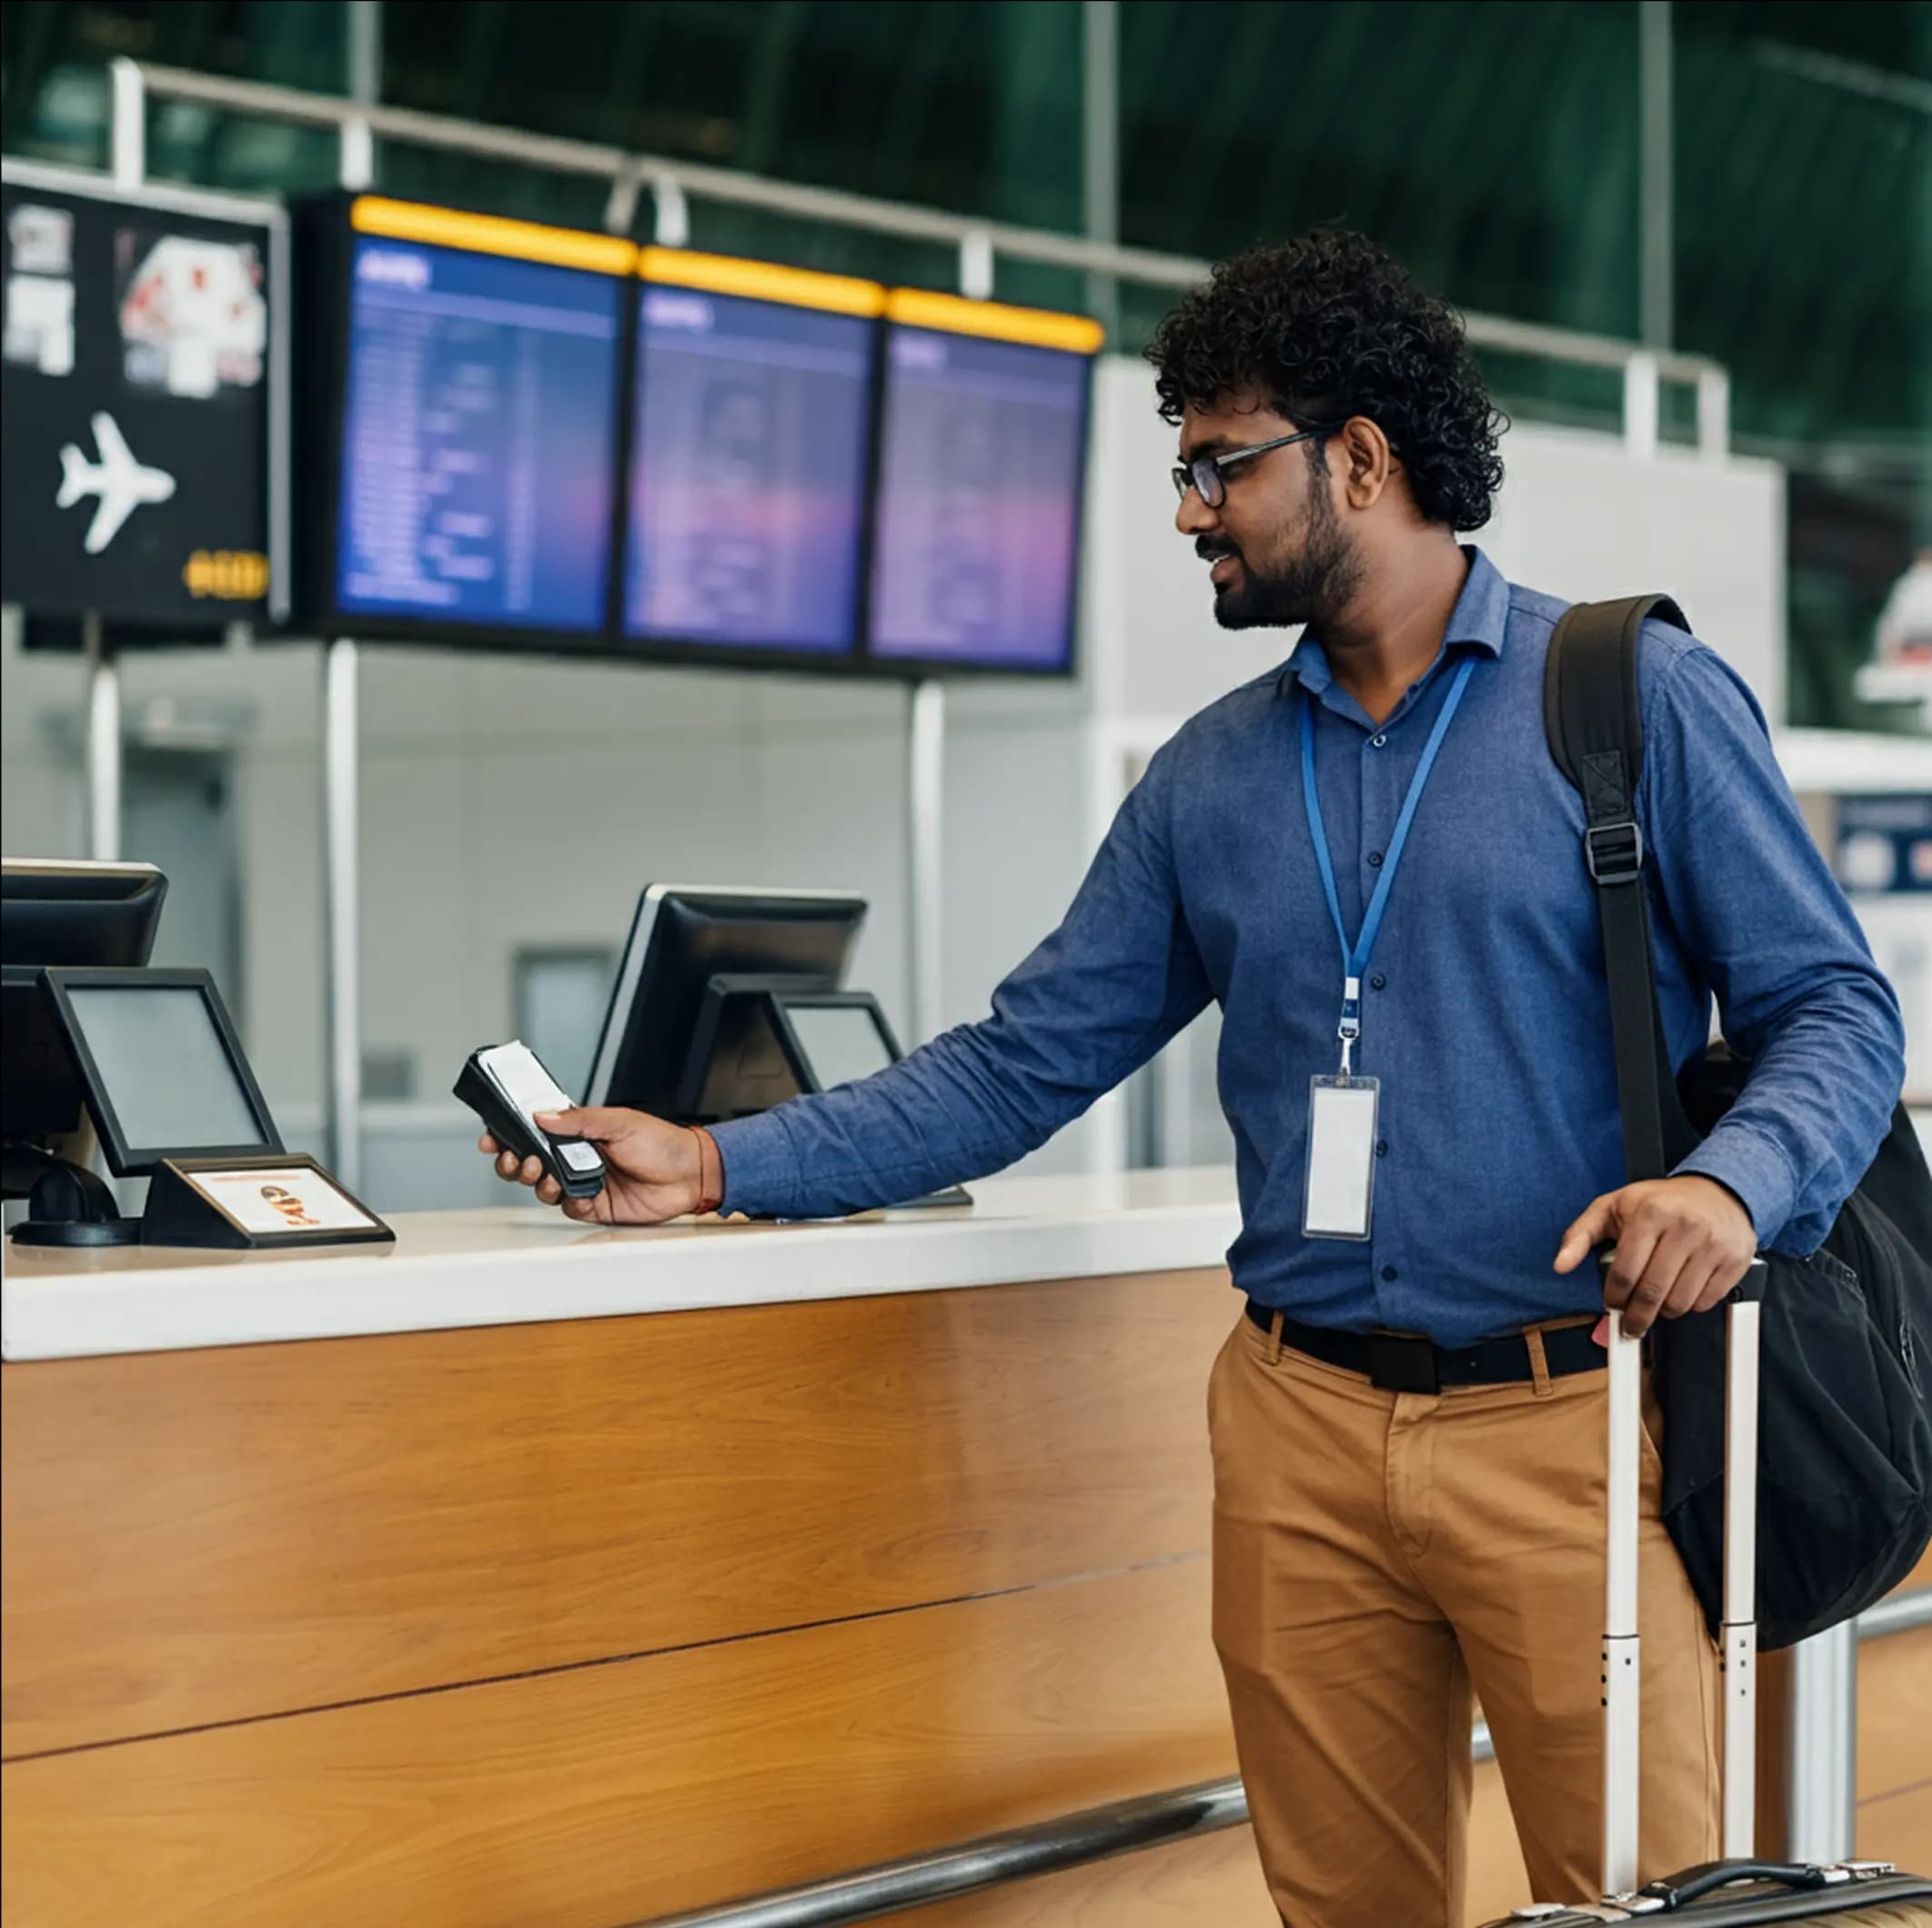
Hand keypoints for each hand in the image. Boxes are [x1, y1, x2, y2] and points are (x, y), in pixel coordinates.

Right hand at [480, 1107, 704, 1224]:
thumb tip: (543, 1115)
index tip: (492, 1135)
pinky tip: (573, 1193)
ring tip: (543, 1172)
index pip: (536, 1131)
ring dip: (536, 1181)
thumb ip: (579, 1120)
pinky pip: (568, 1207)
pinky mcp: (595, 1206)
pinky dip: (565, 1201)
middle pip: (529, 1161)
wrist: (690, 1174)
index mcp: (580, 1132)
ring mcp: (584, 1182)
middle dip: (514, 1160)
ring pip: (543, 1186)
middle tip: (516, 1157)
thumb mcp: (619, 1121)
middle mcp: (577, 1158)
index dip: (511, 1134)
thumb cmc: (661, 1143)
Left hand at [1554, 1174, 1757, 1339]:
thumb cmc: (1660, 1202)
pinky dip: (1690, 1306)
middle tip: (1631, 1324)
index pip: (1625, 1271)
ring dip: (1663, 1312)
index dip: (1614, 1297)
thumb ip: (1580, 1234)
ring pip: (1680, 1302)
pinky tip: (1681, 1293)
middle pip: (1653, 1292)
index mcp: (1651, 1213)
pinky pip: (1707, 1301)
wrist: (1718, 1191)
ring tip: (1656, 1304)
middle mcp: (1685, 1227)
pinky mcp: (1735, 1260)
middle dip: (1637, 1317)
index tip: (1612, 1304)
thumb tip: (1560, 1264)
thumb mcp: (1612, 1207)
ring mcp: (1713, 1244)